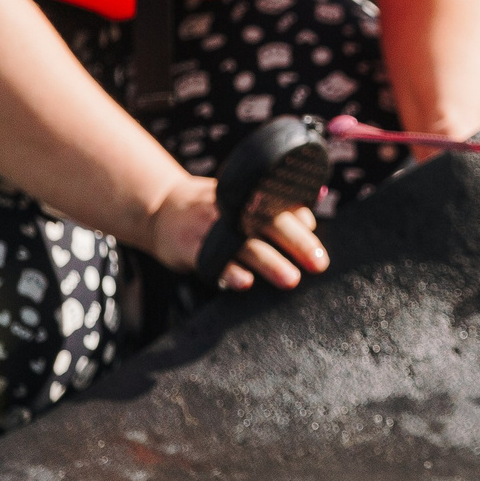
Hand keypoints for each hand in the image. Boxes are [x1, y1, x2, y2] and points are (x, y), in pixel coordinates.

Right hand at [143, 173, 329, 288]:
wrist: (160, 209)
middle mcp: (234, 211)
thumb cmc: (214, 210)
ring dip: (270, 262)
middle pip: (271, 225)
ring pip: (246, 246)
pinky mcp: (190, 247)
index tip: (318, 242)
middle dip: (297, 244)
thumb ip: (275, 211)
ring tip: (291, 279)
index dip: (302, 224)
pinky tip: (245, 282)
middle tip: (319, 264)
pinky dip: (229, 272)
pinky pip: (212, 261)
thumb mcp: (241, 202)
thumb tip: (310, 221)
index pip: (283, 207)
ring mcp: (211, 229)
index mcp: (250, 198)